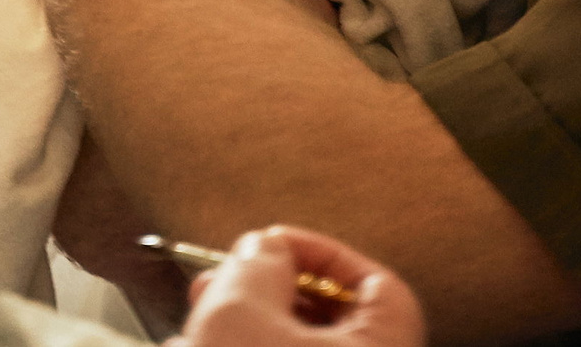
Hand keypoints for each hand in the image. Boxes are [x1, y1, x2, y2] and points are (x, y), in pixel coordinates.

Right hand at [172, 226, 425, 346]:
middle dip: (271, 290)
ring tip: (201, 313)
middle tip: (230, 276)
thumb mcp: (241, 308)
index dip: (323, 253)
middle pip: (335, 320)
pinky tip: (200, 341)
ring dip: (250, 324)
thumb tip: (264, 248)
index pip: (380, 284)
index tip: (276, 243)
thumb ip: (259, 261)